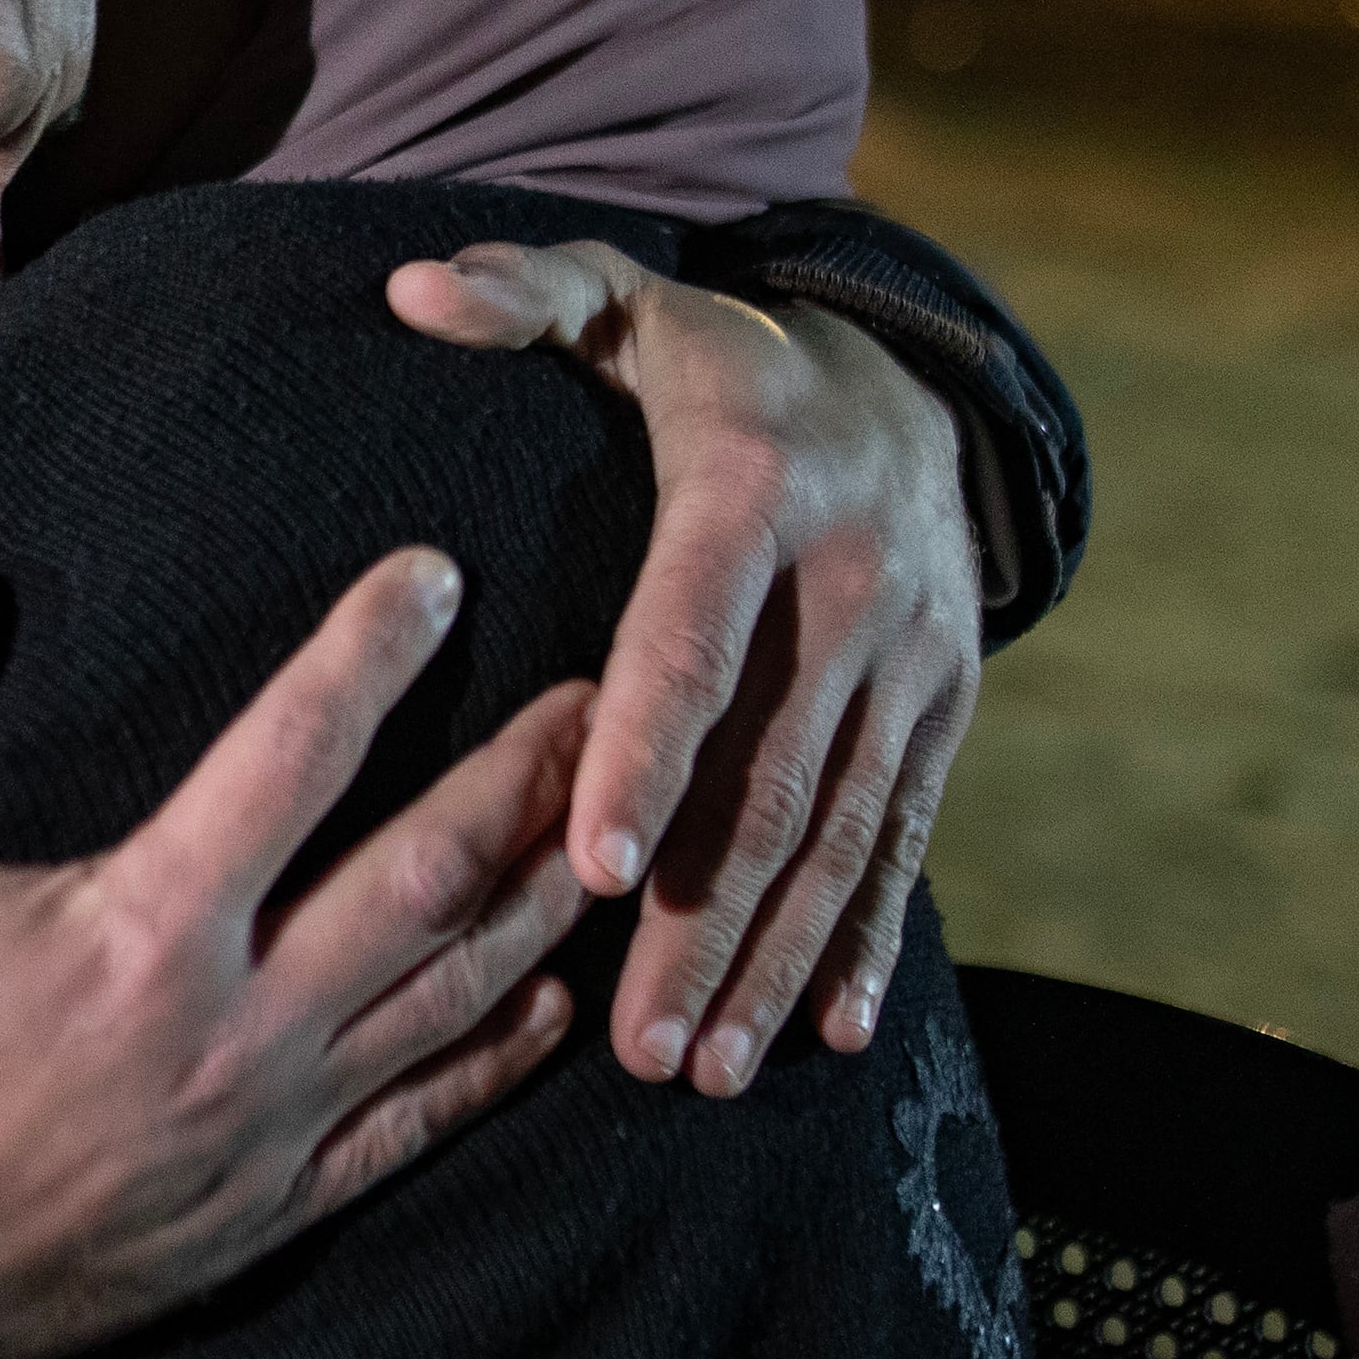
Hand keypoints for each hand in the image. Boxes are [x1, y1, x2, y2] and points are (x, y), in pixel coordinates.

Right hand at [0, 549, 592, 1358]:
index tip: (436, 580)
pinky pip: (415, 1127)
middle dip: (520, 781)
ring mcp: (263, 1132)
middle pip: (423, 880)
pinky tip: (547, 1005)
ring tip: (605, 833)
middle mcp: (232, 1029)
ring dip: (535, 908)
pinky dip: (495, 1063)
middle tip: (596, 702)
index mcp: (139, 928)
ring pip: (449, 1003)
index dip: (372, 652)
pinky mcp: (264, 1213)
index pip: (294, 753)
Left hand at [386, 239, 977, 1093]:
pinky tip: (831, 1036)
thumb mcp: (624, 300)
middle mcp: (852, 580)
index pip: (690, 636)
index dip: (646, 752)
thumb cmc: (712, 363)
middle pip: (769, 774)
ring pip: (838, 831)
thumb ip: (520, 297)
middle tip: (640, 1044)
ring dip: (774, 960)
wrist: (908, 381)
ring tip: (704, 1068)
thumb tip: (411, 290)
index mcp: (753, 489)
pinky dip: (869, 940)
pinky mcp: (947, 708)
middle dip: (706, 920)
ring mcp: (913, 655)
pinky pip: (908, 837)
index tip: (593, 866)